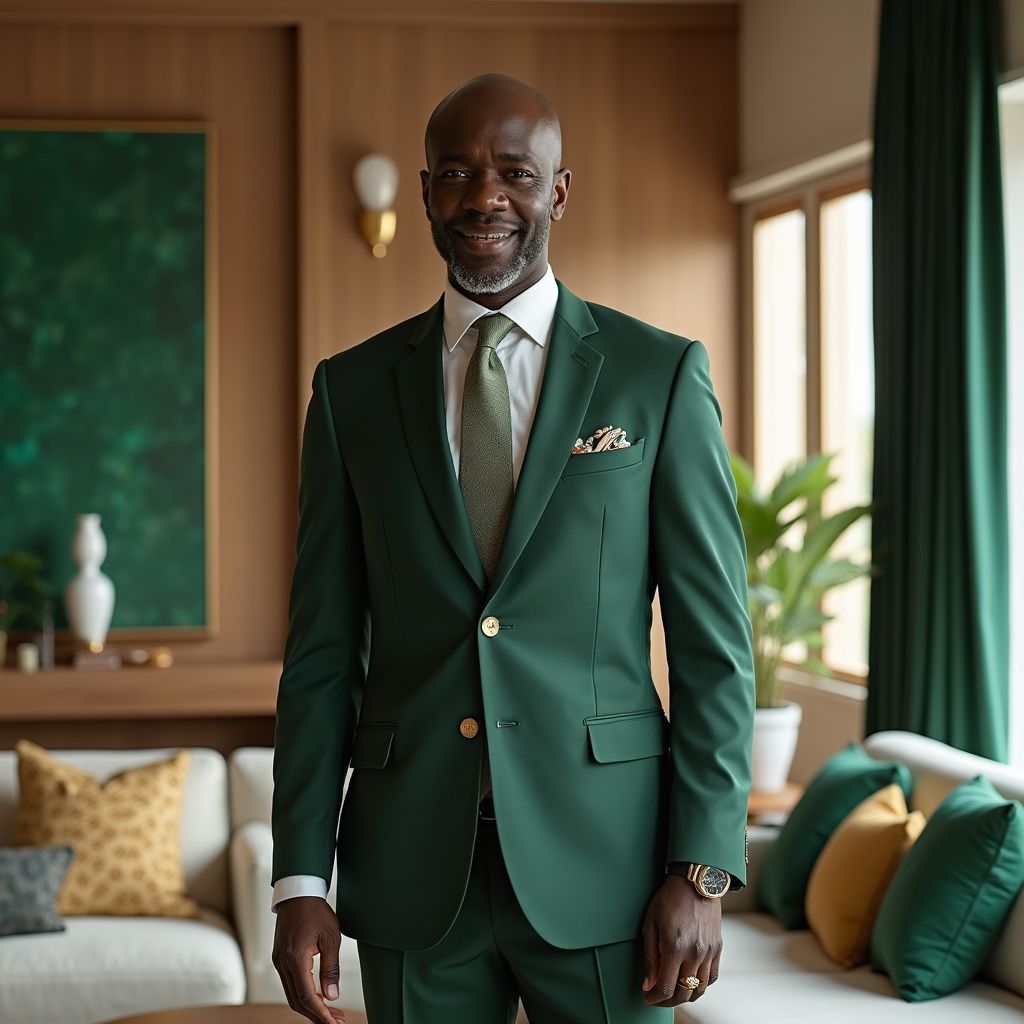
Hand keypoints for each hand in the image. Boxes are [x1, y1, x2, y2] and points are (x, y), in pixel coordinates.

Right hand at [272, 896, 348, 1023]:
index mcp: (296, 959)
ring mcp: (279, 962)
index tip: (334, 1023)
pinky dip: (303, 995)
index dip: (321, 1014)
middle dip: (317, 1015)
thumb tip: (332, 996)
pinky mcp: (280, 959)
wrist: (297, 893)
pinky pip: (290, 984)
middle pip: (298, 1001)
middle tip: (336, 1022)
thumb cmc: (315, 911)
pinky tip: (318, 997)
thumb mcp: (331, 937)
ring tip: (331, 1014)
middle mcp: (283, 964)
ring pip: (293, 995)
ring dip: (311, 1007)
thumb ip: (331, 969)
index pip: (307, 996)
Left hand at [640, 874, 722, 1006]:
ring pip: (700, 989)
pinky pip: (712, 977)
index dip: (655, 998)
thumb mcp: (650, 925)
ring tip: (674, 992)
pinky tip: (691, 982)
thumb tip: (648, 984)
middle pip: (684, 992)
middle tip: (658, 997)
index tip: (648, 998)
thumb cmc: (668, 900)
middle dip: (668, 1001)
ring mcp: (708, 952)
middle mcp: (694, 954)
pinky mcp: (717, 948)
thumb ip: (650, 957)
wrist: (694, 882)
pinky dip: (702, 985)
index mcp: (675, 948)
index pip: (666, 987)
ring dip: (685, 996)